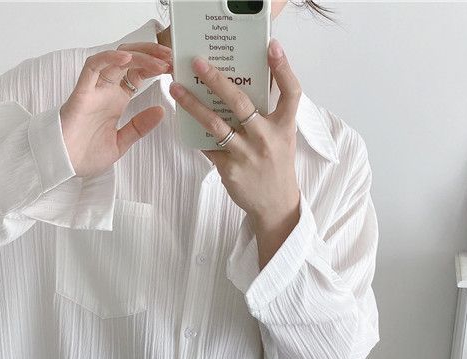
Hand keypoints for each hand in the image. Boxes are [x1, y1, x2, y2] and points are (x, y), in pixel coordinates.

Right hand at [60, 43, 172, 177]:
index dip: (155, 67)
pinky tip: (127, 59)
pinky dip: (110, 58)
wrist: (63, 165)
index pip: (138, 74)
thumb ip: (139, 127)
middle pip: (130, 60)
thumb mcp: (121, 143)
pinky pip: (94, 66)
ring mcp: (94, 89)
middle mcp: (106, 90)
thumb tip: (160, 111)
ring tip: (158, 60)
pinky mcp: (82, 92)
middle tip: (171, 56)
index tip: (173, 67)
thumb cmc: (85, 155)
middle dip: (152, 54)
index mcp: (116, 100)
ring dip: (138, 55)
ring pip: (116, 59)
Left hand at [168, 38, 301, 237]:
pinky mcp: (230, 169)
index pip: (291, 92)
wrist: (274, 205)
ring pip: (215, 124)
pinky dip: (196, 133)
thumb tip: (253, 80)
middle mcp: (266, 138)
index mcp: (284, 126)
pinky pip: (208, 146)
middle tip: (198, 62)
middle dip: (217, 79)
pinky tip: (182, 119)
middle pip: (241, 103)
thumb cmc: (276, 164)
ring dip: (193, 105)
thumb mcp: (283, 137)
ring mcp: (246, 154)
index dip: (283, 68)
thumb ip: (271, 112)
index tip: (272, 46)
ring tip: (176, 89)